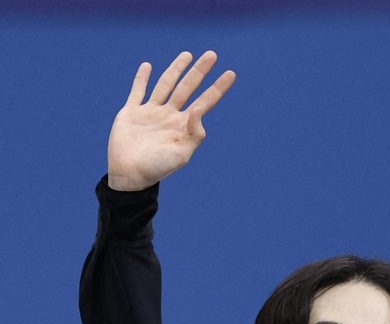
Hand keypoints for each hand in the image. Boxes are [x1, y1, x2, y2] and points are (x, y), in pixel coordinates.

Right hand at [107, 50, 235, 190]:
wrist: (129, 175)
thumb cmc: (157, 168)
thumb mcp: (181, 155)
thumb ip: (194, 134)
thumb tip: (200, 110)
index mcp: (183, 126)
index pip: (204, 102)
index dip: (218, 88)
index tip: (231, 73)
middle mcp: (169, 116)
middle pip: (187, 88)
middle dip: (199, 71)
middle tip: (212, 54)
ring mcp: (150, 112)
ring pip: (165, 84)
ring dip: (176, 69)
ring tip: (187, 54)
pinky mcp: (131, 112)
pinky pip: (137, 91)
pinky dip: (141, 78)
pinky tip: (147, 66)